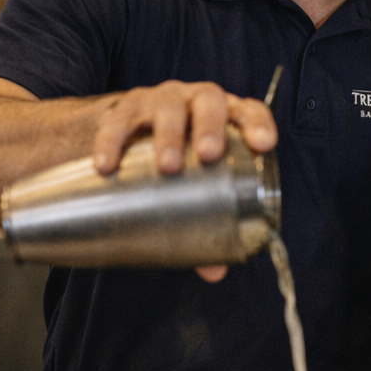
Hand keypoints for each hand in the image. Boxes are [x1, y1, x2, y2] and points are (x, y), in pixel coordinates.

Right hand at [92, 81, 276, 282]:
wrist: (124, 132)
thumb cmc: (179, 159)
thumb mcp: (196, 183)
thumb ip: (208, 221)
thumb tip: (215, 271)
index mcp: (225, 116)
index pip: (249, 111)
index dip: (258, 124)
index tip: (263, 143)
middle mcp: (195, 101)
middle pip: (209, 102)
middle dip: (211, 127)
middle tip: (209, 155)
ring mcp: (160, 100)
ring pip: (168, 107)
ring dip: (169, 134)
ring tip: (167, 166)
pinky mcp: (123, 108)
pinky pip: (118, 122)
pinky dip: (112, 142)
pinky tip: (107, 166)